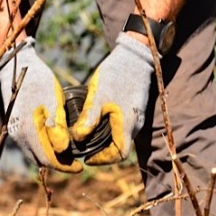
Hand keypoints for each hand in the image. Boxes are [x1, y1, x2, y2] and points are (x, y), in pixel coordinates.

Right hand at [0, 37, 81, 172]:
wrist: (17, 66)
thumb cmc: (39, 81)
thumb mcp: (54, 100)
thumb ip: (57, 126)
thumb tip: (63, 150)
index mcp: (28, 130)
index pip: (48, 159)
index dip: (65, 166)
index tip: (80, 167)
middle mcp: (18, 135)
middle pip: (40, 160)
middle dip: (59, 164)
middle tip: (76, 162)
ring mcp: (14, 132)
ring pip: (34, 154)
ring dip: (51, 157)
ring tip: (68, 155)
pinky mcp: (14, 127)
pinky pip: (30, 146)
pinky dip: (43, 149)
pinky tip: (55, 144)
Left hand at [72, 33, 153, 164]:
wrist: (135, 55)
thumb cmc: (116, 74)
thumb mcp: (98, 95)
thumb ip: (89, 118)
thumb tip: (77, 138)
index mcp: (128, 125)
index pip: (119, 154)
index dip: (102, 160)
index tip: (86, 158)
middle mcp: (136, 125)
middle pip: (120, 148)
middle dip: (101, 152)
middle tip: (83, 149)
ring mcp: (137, 117)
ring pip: (121, 137)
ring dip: (105, 141)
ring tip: (87, 137)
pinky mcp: (135, 109)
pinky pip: (122, 127)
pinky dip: (110, 131)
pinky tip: (97, 123)